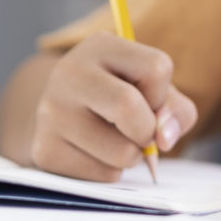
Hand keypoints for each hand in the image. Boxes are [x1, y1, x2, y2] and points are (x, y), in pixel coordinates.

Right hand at [31, 32, 197, 180]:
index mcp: (100, 46)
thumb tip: (163, 140)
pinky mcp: (45, 151)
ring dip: (132, 156)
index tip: (148, 98)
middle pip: (128, 106)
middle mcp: (68, 73)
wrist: (64, 116)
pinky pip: (102, 175)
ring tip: (115, 141)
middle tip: (140, 131)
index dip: (162, 93)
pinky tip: (95, 153)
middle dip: (148, 130)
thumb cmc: (119, 98)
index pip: (157, 68)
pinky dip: (111, 172)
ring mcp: (50, 112)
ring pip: (120, 152)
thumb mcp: (153, 90)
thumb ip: (175, 110)